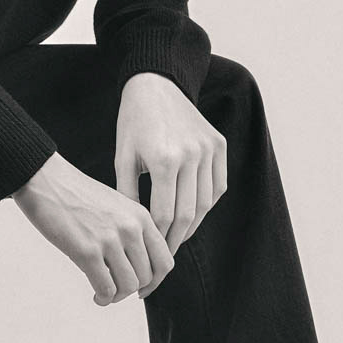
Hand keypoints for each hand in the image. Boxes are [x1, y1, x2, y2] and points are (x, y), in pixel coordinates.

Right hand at [11, 151, 174, 305]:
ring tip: (105, 293)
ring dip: (118, 296)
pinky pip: (106, 288)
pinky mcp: (87, 252)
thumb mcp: (117, 206)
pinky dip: (104, 298)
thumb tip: (135, 265)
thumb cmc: (75, 195)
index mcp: (140, 216)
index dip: (155, 281)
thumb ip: (131, 231)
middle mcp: (130, 228)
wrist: (46, 182)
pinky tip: (96, 296)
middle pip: (147, 277)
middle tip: (116, 290)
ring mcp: (110, 240)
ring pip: (129, 286)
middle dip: (132, 290)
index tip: (143, 287)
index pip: (165, 260)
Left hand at [113, 72, 226, 293]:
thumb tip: (133, 234)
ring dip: (192, 225)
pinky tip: (192, 214)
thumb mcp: (122, 158)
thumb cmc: (132, 123)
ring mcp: (209, 149)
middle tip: (165, 257)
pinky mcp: (220, 144)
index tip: (151, 254)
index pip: (165, 214)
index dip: (159, 239)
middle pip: (188, 213)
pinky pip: (218, 186)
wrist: (156, 85)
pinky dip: (207, 203)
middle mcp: (191, 154)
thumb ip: (128, 195)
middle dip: (176, 240)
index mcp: (163, 159)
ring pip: (206, 202)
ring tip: (177, 238)